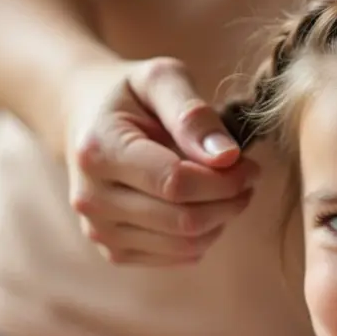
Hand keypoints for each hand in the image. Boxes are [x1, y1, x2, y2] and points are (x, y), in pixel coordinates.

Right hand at [63, 57, 259, 264]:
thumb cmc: (131, 96)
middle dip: (230, 201)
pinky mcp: (114, 251)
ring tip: (229, 188)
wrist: (86, 120)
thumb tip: (228, 157)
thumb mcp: (160, 79)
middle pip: (184, 220)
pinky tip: (205, 204)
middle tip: (248, 176)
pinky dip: (205, 234)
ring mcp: (99, 231)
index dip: (225, 180)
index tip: (250, 164)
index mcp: (98, 151)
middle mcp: (91, 199)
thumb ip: (193, 114)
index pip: (176, 183)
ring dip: (222, 219)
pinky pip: (179, 257)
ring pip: (186, 245)